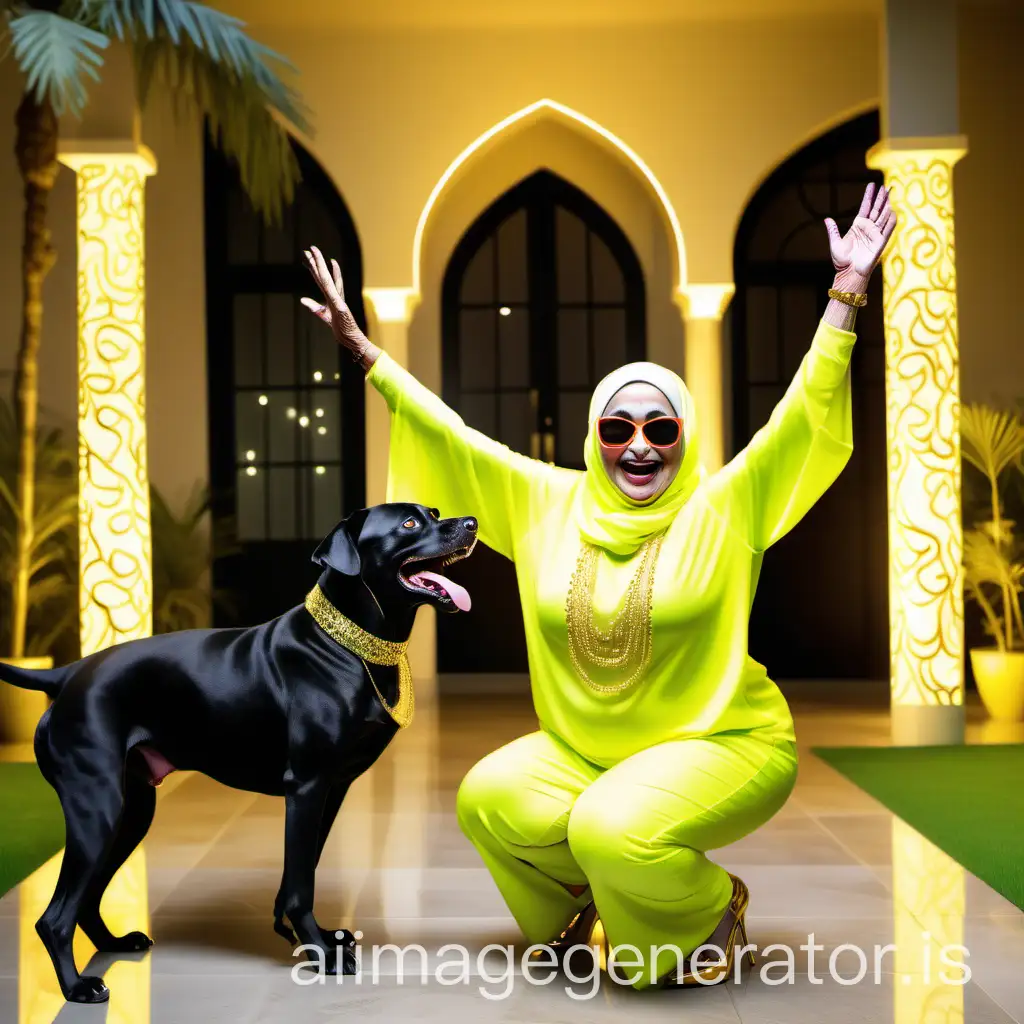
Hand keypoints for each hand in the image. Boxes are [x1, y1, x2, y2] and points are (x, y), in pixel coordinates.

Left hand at [301, 246, 376, 365]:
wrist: (352, 338)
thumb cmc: (341, 328)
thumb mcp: (323, 315)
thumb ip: (314, 306)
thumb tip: (302, 299)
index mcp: (331, 296)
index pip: (322, 279)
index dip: (315, 267)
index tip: (309, 256)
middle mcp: (335, 294)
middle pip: (325, 274)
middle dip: (317, 261)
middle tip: (310, 248)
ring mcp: (338, 300)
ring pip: (328, 279)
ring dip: (321, 266)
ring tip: (315, 253)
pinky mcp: (341, 307)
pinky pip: (333, 294)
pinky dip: (331, 283)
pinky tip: (327, 273)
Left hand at [824, 183, 896, 291]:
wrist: (848, 273)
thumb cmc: (842, 261)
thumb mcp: (835, 243)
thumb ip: (833, 230)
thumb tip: (827, 219)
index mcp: (858, 226)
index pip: (865, 207)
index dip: (869, 196)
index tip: (872, 185)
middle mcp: (868, 228)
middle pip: (876, 209)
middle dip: (881, 197)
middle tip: (885, 185)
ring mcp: (875, 234)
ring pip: (883, 216)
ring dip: (886, 204)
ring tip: (889, 193)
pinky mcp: (880, 242)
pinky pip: (888, 228)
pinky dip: (891, 219)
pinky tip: (892, 210)